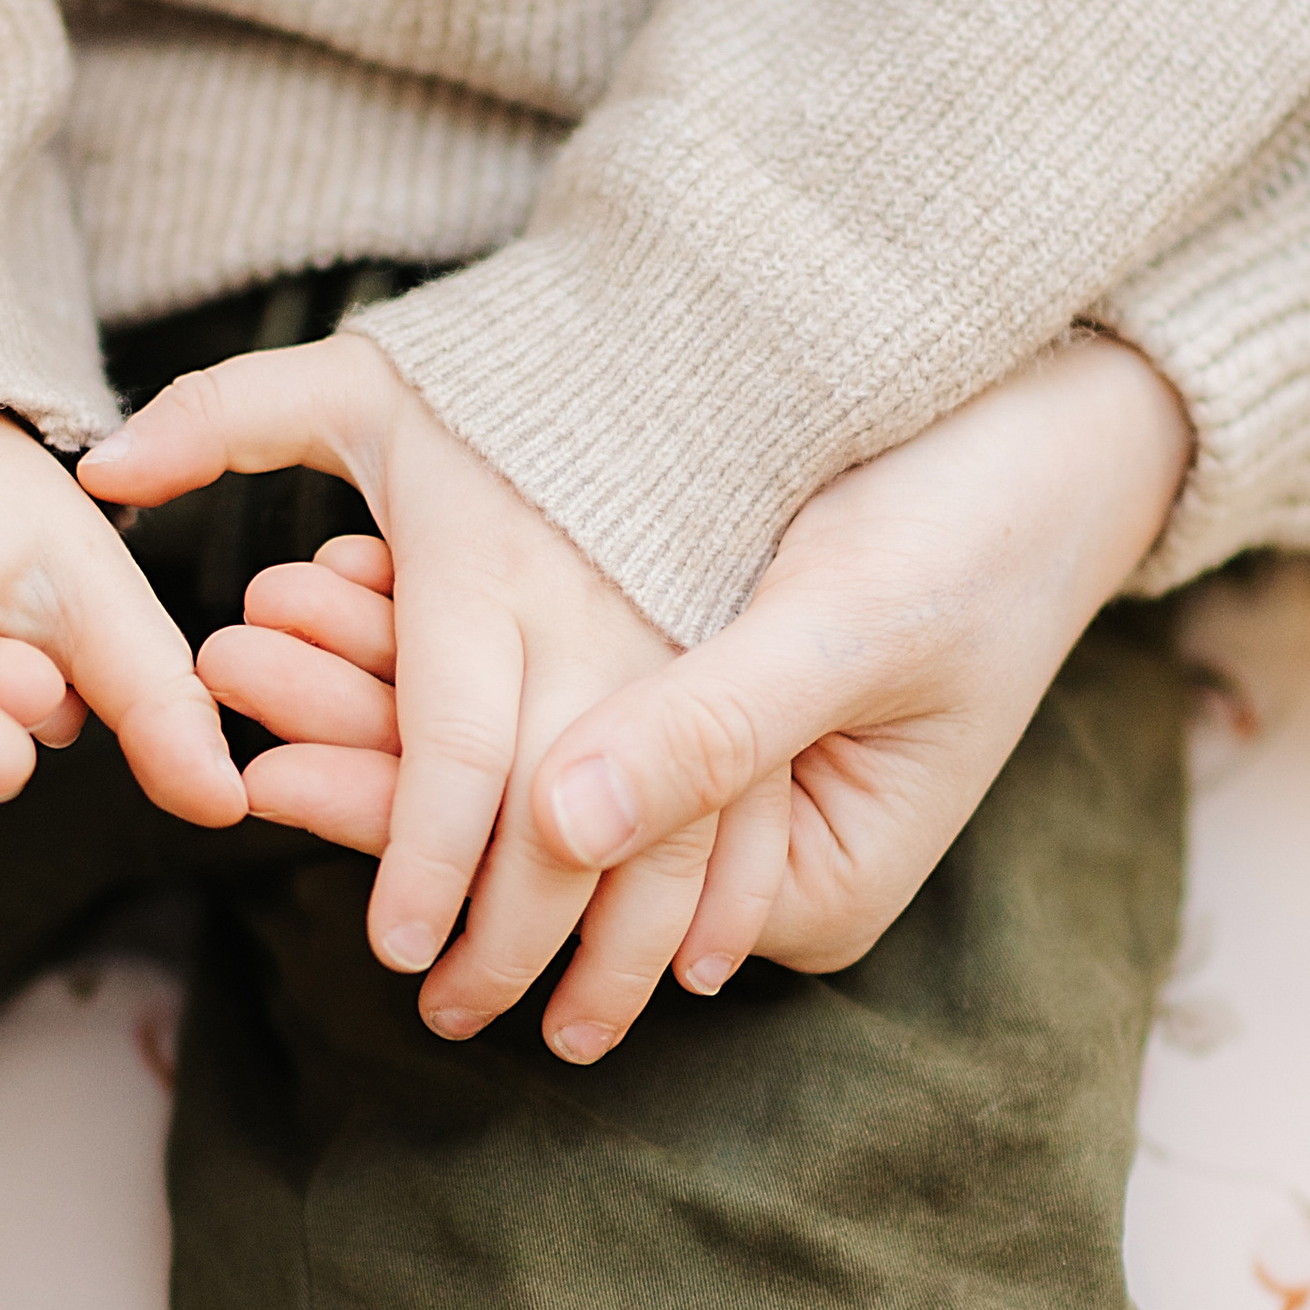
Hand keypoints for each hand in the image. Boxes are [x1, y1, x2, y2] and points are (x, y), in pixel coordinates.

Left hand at [191, 332, 1191, 1035]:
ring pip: (519, 755)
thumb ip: (710, 729)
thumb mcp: (856, 621)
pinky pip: (551, 683)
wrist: (1085, 424)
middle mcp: (747, 854)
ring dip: (388, 685)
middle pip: (517, 828)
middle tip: (225, 676)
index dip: (410, 826)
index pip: (561, 879)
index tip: (267, 770)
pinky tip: (340, 570)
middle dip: (367, 754)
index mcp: (799, 886)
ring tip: (248, 625)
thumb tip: (556, 820)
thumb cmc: (995, 526)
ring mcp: (722, 774)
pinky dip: (456, 633)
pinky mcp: (699, 686)